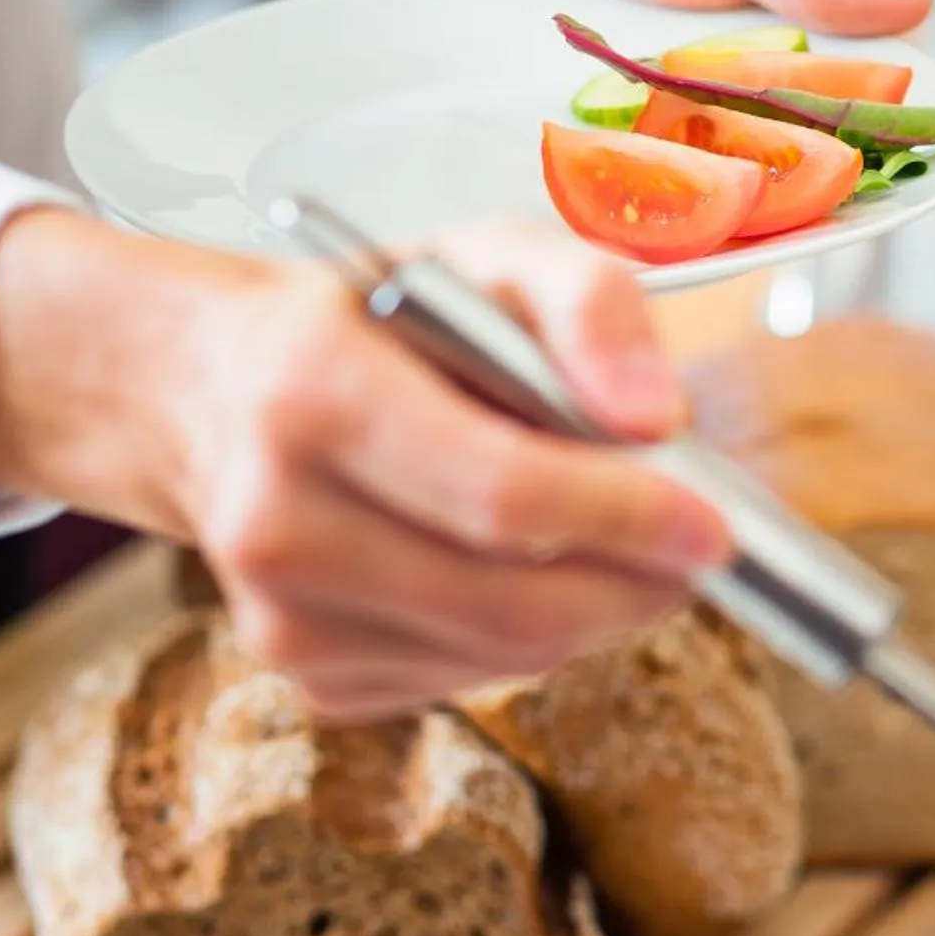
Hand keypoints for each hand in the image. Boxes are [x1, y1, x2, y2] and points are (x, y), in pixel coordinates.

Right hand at [0, 208, 727, 718]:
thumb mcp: (487, 253)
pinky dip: (527, 637)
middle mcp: (276, 517)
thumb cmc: (376, 318)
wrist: (220, 386)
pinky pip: (465, 681)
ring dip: (594, 614)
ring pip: (501, 657)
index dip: (625, 518)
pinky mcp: (303, 674)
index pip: (500, 492)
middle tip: (697, 549)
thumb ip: (590, 301)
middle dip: (634, 585)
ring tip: (621, 544)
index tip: (713, 525)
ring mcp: (279, 615)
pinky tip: (522, 569)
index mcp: (315, 390)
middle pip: (509, 601)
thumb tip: (657, 415)